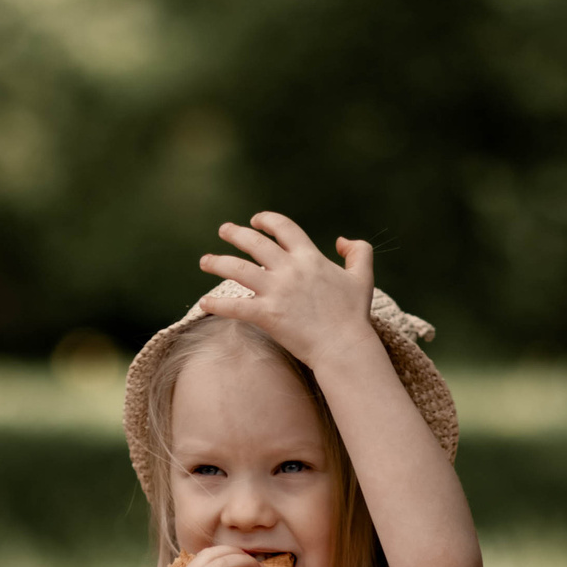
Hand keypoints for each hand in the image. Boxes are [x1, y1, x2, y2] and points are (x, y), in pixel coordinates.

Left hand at [196, 212, 379, 372]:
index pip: (284, 228)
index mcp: (310, 257)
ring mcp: (276, 292)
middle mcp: (290, 269)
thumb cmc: (353, 314)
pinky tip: (203, 303)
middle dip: (236, 234)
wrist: (344, 346)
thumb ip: (358, 251)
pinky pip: (235, 307)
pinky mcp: (267, 315)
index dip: (267, 220)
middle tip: (223, 230)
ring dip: (217, 262)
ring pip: (238, 269)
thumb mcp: (363, 276)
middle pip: (255, 243)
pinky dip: (216, 304)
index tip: (255, 220)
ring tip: (204, 260)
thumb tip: (342, 240)